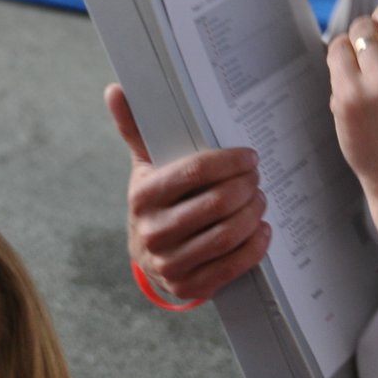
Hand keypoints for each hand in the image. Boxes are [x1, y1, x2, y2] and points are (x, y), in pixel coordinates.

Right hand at [105, 84, 271, 299]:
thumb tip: (115, 89)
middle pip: (218, 204)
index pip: (196, 171)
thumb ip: (136, 129)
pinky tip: (262, 231)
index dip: (230, 162)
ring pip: (227, 235)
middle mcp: (153, 232)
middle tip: (257, 179)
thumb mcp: (146, 167)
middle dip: (247, 187)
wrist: (147, 256)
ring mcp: (169, 264)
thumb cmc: (157, 202)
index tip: (249, 157)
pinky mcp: (187, 287)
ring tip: (261, 200)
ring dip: (254, 214)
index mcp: (143, 196)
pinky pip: (232, 266)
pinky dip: (254, 247)